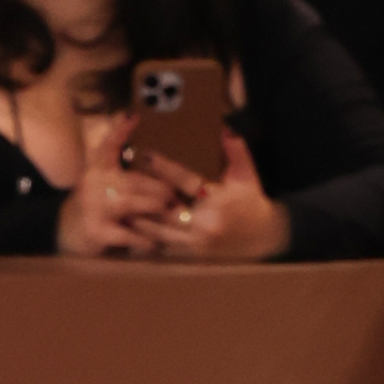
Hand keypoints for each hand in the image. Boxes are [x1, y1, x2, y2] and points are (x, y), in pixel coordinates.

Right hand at [54, 131, 181, 256]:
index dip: (119, 130)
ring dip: (153, 208)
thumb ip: (115, 158)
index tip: (134, 116)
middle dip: (158, 188)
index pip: (108, 145)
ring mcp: (94, 207)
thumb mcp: (100, 177)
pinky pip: (127, 233)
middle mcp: (94, 184)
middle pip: (132, 181)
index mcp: (97, 169)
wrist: (64, 231)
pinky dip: (142, 239)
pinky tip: (153, 242)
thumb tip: (126, 120)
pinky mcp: (97, 230)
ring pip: (131, 204)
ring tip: (171, 213)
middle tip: (175, 195)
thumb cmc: (93, 203)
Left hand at [122, 121, 292, 261]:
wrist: (264, 238)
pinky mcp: (194, 256)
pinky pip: (166, 246)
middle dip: (144, 195)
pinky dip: (149, 237)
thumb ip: (236, 151)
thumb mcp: (247, 175)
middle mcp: (208, 225)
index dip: (164, 167)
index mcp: (220, 202)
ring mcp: (199, 244)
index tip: (145, 155)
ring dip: (140, 218)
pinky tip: (132, 227)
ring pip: (162, 230)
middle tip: (120, 181)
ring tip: (120, 204)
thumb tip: (224, 127)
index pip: (186, 181)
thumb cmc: (252, 203)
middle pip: (168, 209)